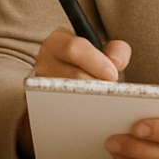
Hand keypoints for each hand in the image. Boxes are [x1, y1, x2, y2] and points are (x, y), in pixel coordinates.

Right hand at [18, 29, 132, 158]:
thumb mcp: (103, 51)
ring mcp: (42, 85)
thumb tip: (116, 64)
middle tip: (112, 93)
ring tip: (106, 103)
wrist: (68, 78)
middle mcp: (45, 62)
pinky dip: (82, 114)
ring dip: (91, 101)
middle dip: (96, 86)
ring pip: (67, 96)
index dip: (95, 62)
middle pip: (72, 77)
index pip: (74, 49)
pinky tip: (96, 115)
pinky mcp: (45, 104)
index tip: (113, 75)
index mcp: (57, 43)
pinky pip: (64, 112)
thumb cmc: (89, 63)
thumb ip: (116, 51)